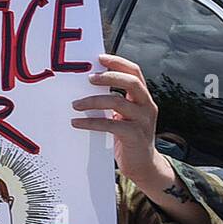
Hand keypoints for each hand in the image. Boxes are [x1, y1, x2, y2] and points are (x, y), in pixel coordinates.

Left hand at [70, 53, 163, 187]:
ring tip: (75, 104)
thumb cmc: (128, 137)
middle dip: (108, 76)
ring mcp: (143, 121)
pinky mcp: (135, 136)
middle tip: (88, 78)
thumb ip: (114, 100)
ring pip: (118, 101)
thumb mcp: (124, 115)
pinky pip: (110, 124)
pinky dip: (90, 122)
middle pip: (131, 82)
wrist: (143, 166)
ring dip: (93, 100)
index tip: (99, 57)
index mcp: (143, 98)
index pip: (135, 72)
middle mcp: (147, 106)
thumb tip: (86, 85)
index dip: (118, 62)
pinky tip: (76, 123)